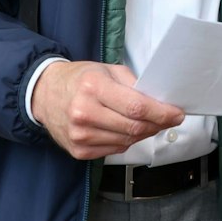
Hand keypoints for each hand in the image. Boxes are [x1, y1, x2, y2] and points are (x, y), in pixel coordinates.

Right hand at [30, 61, 185, 159]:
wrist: (44, 95)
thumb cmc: (79, 79)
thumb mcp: (106, 69)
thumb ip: (133, 84)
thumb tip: (159, 101)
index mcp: (93, 87)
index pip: (137, 107)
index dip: (162, 113)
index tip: (177, 114)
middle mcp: (84, 113)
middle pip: (134, 127)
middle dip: (158, 124)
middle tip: (169, 119)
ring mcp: (80, 135)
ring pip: (127, 141)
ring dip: (144, 134)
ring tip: (149, 124)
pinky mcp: (79, 151)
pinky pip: (115, 149)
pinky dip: (127, 141)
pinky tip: (127, 131)